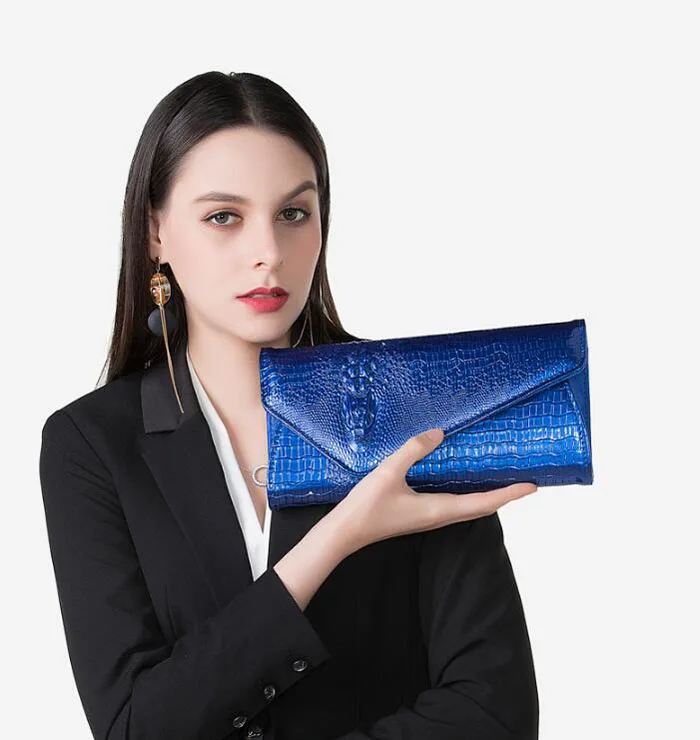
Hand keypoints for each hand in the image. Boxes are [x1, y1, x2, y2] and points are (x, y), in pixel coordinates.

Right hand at [331, 427, 537, 554]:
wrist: (346, 532)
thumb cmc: (367, 506)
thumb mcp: (389, 472)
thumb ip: (413, 451)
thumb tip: (439, 433)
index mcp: (439, 509)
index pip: (484, 502)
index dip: (509, 494)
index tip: (531, 486)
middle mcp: (439, 516)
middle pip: (482, 507)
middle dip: (505, 496)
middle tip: (524, 482)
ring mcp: (430, 518)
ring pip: (469, 508)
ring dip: (489, 496)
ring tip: (502, 481)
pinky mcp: (420, 515)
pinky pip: (454, 505)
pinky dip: (470, 496)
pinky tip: (464, 482)